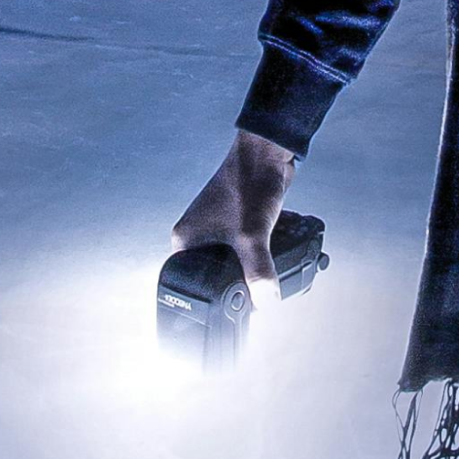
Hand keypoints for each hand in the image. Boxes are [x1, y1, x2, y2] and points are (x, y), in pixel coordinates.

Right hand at [172, 129, 297, 298]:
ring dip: (253, 268)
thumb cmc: (249, 184)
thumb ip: (259, 272)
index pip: (196, 284)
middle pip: (218, 275)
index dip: (220, 297)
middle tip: (261, 289)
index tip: (242, 304)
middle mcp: (196, 235)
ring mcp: (215, 229)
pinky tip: (274, 256)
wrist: (268, 154)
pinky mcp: (235, 223)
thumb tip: (266, 302)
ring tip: (268, 271)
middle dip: (241, 283)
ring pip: (235, 262)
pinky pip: (246, 248)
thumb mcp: (253, 236)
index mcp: (185, 241)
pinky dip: (260, 253)